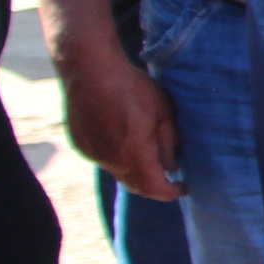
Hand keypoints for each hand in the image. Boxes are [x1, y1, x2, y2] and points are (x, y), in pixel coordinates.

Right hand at [55, 39, 180, 198]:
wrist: (90, 71)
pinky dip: (118, 157)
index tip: (182, 187)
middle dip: (154, 186)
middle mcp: (111, 160)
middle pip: (136, 185)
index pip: (155, 188)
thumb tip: (172, 166)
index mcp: (134, 154)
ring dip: (135, 170)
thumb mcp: (162, 112)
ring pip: (119, 172)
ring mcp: (93, 154)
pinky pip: (104, 159)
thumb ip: (169, 143)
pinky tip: (124, 137)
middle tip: (169, 177)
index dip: (171, 192)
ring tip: (148, 154)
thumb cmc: (131, 88)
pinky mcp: (81, 145)